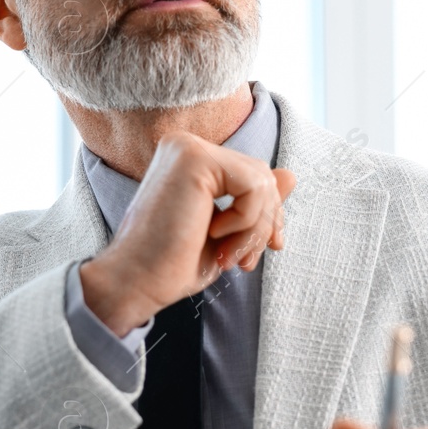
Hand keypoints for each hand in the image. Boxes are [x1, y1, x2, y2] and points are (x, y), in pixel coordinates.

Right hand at [80, 131, 296, 333]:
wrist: (136, 282)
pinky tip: (213, 236)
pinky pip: (253, 185)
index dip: (269, 215)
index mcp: (190, 160)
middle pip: (261, 176)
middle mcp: (186, 146)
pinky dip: (246, 222)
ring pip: (261, 182)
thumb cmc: (173, 264)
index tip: (267, 249)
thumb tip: (290, 174)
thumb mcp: (229, 232)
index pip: (253, 176)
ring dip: (254, 230)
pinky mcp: (193, 158)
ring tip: (227, 257)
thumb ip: (256, 201)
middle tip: (244, 262)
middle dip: (264, 225)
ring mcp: (188, 148)